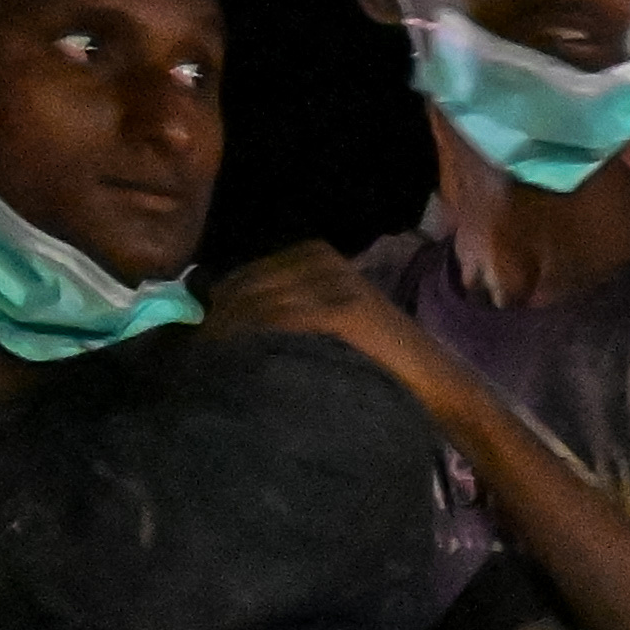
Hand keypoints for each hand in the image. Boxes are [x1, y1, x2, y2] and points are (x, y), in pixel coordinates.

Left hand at [201, 243, 469, 419]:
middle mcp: (320, 259)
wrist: (430, 376)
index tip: (198, 341)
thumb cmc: (375, 357)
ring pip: (257, 306)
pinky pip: (280, 321)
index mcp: (314, 253)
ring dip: (229, 336)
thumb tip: (224, 316)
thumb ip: (287, 306)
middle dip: (219, 323)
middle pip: (246, 288)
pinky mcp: (342, 309)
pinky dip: (255, 340)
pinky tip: (240, 361)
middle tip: (199, 360)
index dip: (218, 309)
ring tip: (211, 367)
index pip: (245, 276)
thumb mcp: (328, 316)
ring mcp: (332, 282)